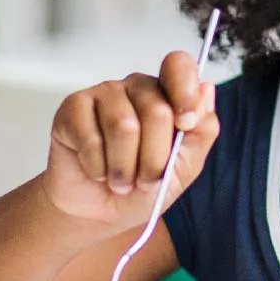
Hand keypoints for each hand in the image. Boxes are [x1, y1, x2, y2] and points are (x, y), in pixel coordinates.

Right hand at [42, 50, 218, 233]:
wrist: (98, 214)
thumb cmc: (140, 189)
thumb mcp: (184, 168)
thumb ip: (202, 131)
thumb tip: (206, 90)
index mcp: (167, 95)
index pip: (179, 66)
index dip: (185, 92)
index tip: (185, 125)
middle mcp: (135, 88)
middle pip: (156, 110)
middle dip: (154, 159)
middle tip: (144, 180)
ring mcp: (102, 95)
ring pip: (123, 125)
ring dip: (124, 168)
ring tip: (119, 181)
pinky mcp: (73, 108)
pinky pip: (91, 137)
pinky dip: (97, 167)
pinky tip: (96, 171)